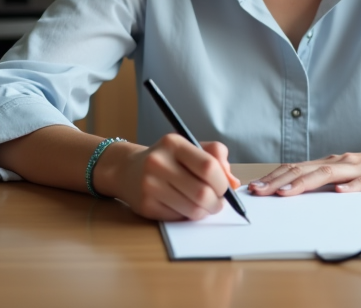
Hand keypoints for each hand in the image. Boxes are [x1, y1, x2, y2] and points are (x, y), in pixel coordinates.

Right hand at [107, 134, 240, 220]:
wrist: (127, 170)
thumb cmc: (167, 159)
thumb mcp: (189, 148)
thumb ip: (215, 158)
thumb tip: (234, 183)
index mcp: (173, 144)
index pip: (208, 166)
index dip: (222, 182)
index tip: (225, 188)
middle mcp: (159, 162)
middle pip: (202, 192)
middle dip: (217, 202)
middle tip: (218, 203)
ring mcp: (150, 185)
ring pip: (192, 209)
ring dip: (205, 211)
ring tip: (204, 206)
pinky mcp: (146, 206)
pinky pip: (178, 217)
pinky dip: (188, 215)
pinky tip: (184, 206)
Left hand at [247, 147, 360, 199]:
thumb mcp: (354, 175)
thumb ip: (332, 181)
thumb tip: (302, 192)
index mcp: (336, 162)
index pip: (299, 168)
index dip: (276, 177)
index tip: (256, 188)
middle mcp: (345, 162)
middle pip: (307, 170)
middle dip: (279, 181)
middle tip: (258, 192)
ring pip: (329, 174)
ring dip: (304, 183)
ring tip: (284, 193)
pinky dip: (351, 187)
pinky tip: (339, 192)